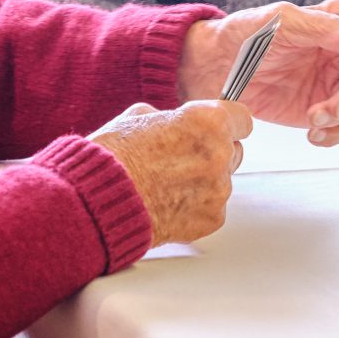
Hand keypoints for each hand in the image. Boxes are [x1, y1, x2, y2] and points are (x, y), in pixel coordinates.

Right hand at [90, 101, 251, 245]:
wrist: (96, 203)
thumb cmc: (112, 159)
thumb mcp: (138, 117)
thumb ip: (170, 118)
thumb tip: (175, 122)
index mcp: (207, 122)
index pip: (242, 118)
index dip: (228, 123)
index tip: (221, 128)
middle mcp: (218, 155)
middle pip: (234, 151)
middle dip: (214, 153)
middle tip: (181, 159)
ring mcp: (217, 190)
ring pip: (222, 182)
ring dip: (203, 182)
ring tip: (165, 185)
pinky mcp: (211, 220)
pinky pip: (212, 209)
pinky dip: (195, 208)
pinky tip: (167, 203)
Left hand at [180, 0, 338, 147]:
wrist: (214, 67)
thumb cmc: (243, 34)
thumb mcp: (279, 22)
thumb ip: (319, 27)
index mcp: (336, 23)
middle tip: (331, 109)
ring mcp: (331, 82)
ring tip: (313, 118)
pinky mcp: (319, 108)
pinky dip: (334, 134)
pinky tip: (314, 133)